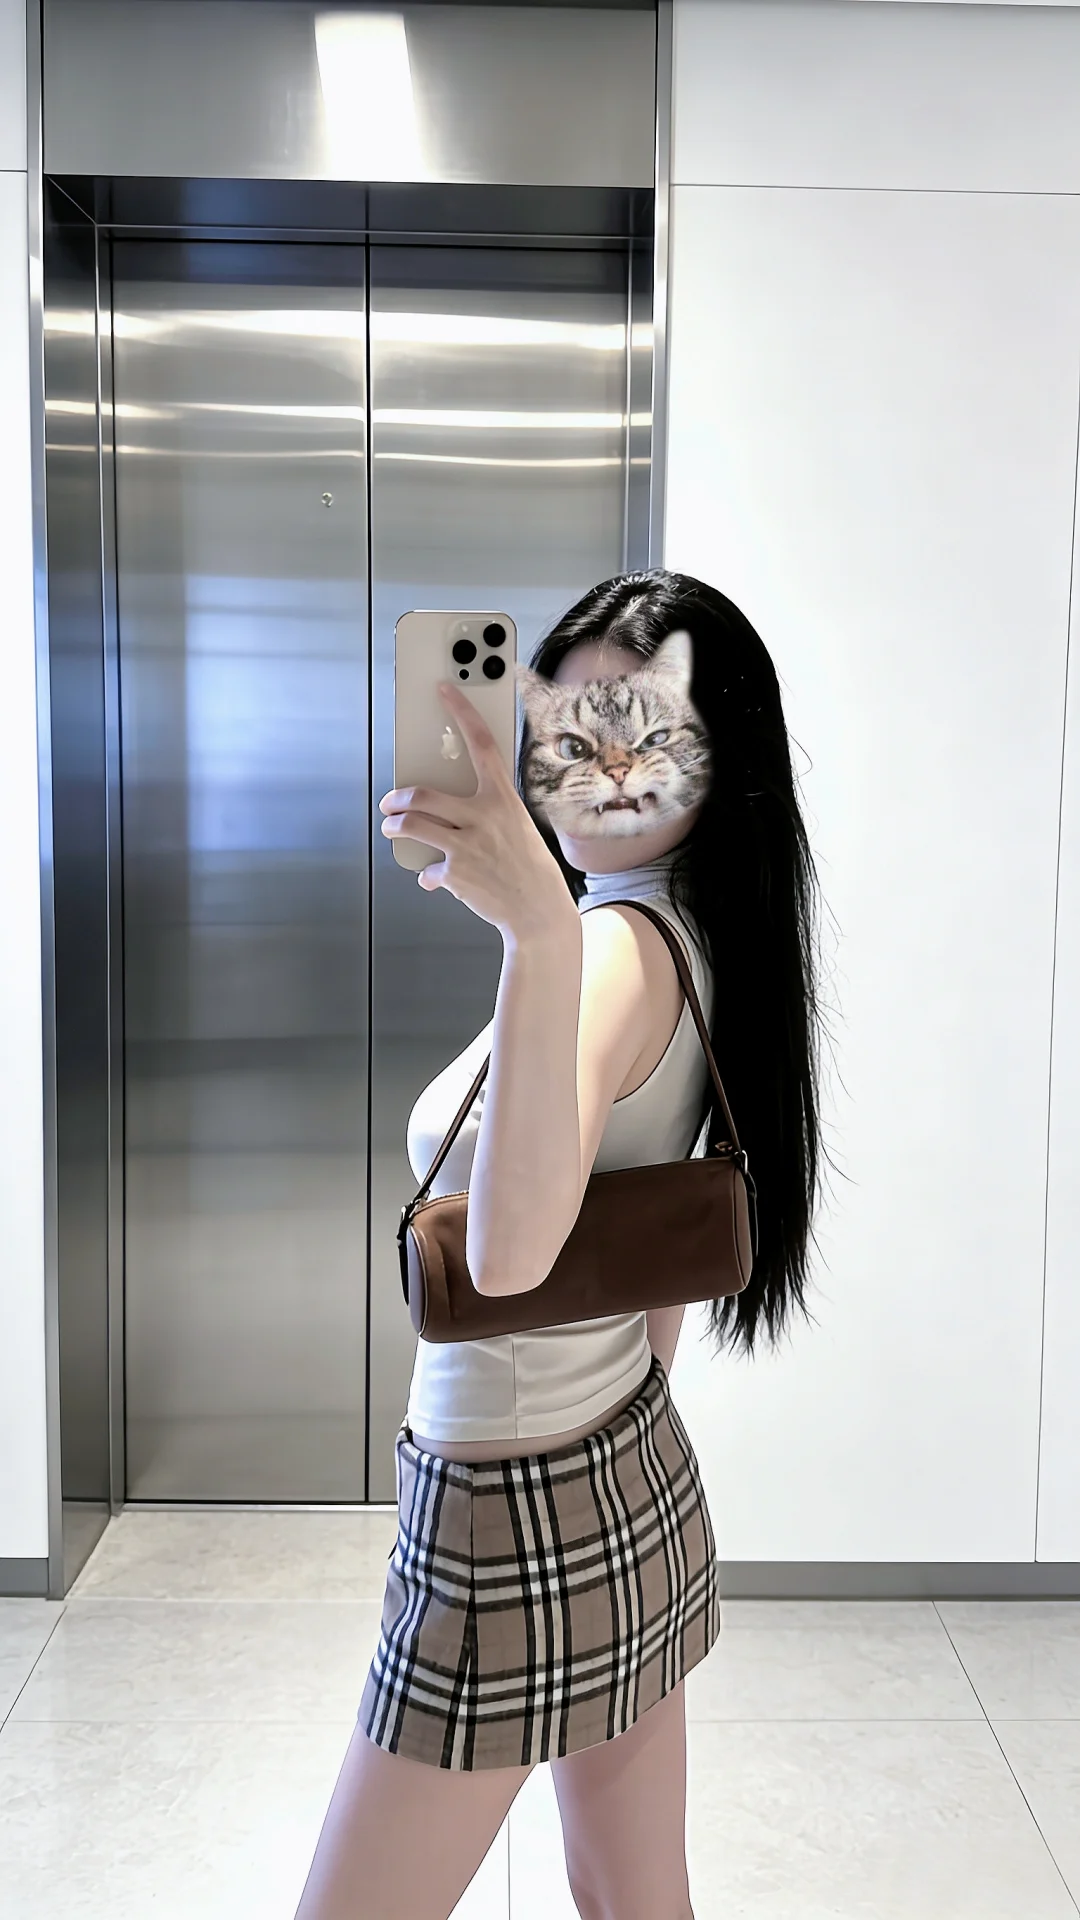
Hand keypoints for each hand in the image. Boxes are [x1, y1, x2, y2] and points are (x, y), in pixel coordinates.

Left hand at [379, 682, 574, 943]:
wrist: (538, 911)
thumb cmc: (529, 867)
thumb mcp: (515, 828)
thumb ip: (486, 813)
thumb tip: (449, 813)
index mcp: (503, 798)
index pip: (482, 743)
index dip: (461, 712)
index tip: (444, 690)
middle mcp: (484, 815)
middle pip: (422, 795)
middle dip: (398, 799)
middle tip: (390, 804)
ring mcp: (466, 844)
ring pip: (411, 825)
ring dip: (394, 827)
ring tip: (392, 828)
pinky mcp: (455, 873)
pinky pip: (428, 870)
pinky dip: (428, 875)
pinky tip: (434, 879)